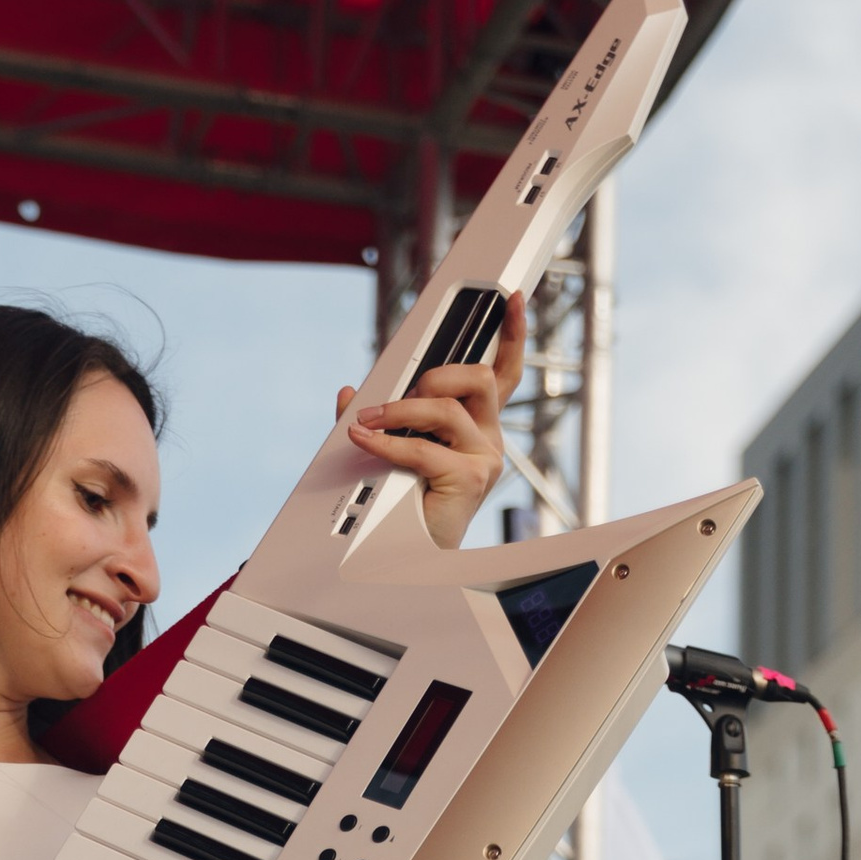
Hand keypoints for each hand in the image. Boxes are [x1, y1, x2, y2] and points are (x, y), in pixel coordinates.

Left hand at [337, 294, 525, 550]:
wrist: (411, 560)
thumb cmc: (405, 506)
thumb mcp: (389, 450)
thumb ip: (372, 420)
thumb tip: (347, 393)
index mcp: (479, 427)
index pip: (505, 374)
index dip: (513, 335)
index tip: (511, 299)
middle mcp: (489, 439)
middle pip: (479, 378)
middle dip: (434, 375)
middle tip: (399, 400)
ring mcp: (484, 459)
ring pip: (447, 408)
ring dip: (400, 410)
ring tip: (368, 424)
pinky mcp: (469, 479)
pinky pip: (423, 447)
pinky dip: (386, 442)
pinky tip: (364, 441)